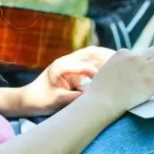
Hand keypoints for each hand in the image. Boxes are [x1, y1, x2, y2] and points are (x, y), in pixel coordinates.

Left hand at [0, 47, 115, 116]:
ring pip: (93, 54)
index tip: (113, 81)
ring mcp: (70, 62)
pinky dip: (102, 63)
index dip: (102, 72)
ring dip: (107, 58)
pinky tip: (113, 69)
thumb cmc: (41, 101)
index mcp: (62, 66)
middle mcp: (67, 60)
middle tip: (126, 63)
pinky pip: (90, 60)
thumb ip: (78, 98)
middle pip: (92, 52)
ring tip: (123, 64)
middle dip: (110, 56)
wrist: (27, 99)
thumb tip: (97, 97)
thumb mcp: (59, 101)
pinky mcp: (72, 67)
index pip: (88, 65)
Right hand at [87, 47, 153, 112]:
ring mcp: (144, 69)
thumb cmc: (97, 94)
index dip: (145, 58)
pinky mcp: (153, 81)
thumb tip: (113, 73)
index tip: (149, 63)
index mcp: (122, 54)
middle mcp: (135, 58)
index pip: (138, 52)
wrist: (100, 103)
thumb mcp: (102, 74)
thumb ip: (111, 69)